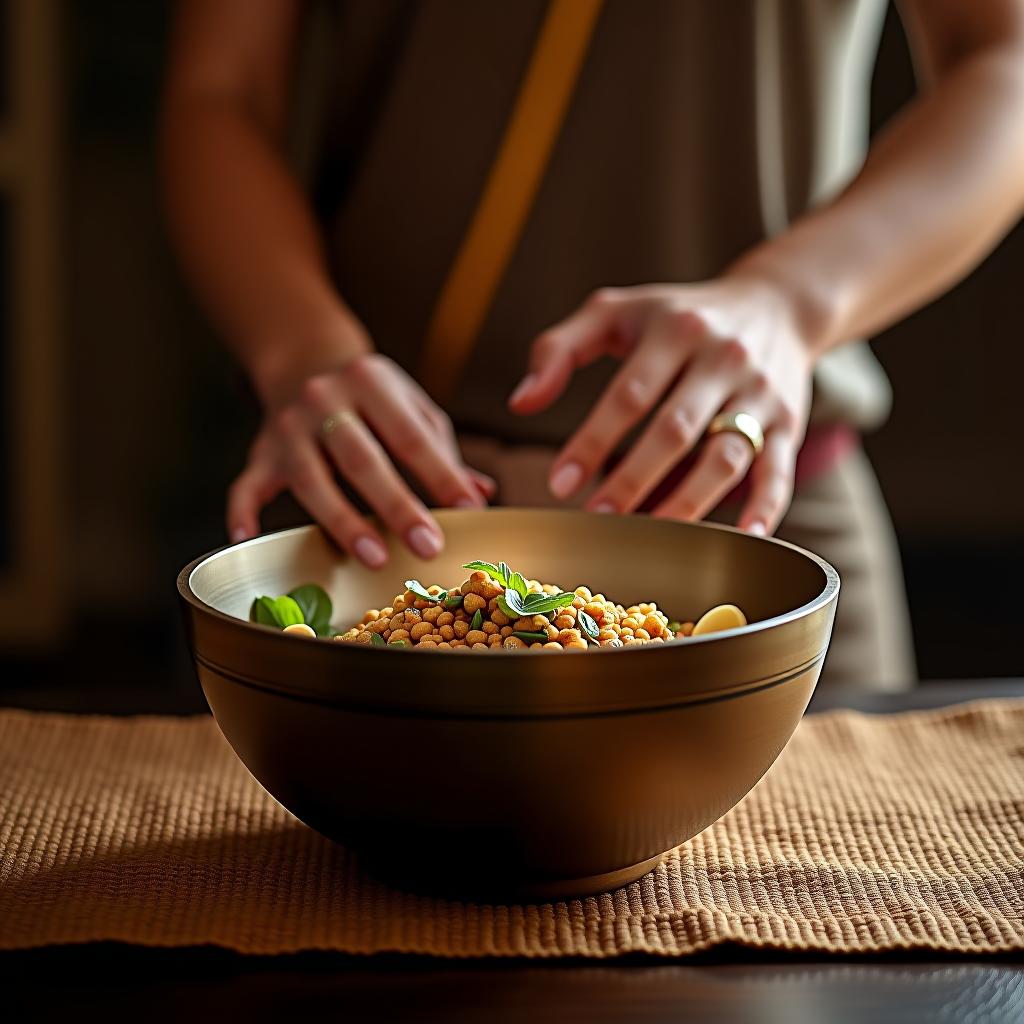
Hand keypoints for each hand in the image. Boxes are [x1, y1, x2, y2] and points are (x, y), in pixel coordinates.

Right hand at [229, 353, 494, 565]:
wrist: (305, 358)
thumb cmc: (374, 396)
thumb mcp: (412, 408)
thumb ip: (442, 453)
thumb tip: (480, 494)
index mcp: (372, 382)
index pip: (410, 435)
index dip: (441, 474)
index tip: (468, 510)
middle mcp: (325, 400)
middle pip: (361, 459)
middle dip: (397, 505)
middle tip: (427, 545)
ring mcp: (288, 428)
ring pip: (311, 478)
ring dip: (342, 520)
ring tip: (374, 556)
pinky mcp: (261, 452)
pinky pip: (247, 484)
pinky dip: (243, 513)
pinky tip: (247, 539)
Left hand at [509, 276, 814, 533]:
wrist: (775, 305)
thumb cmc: (676, 316)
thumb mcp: (614, 312)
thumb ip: (559, 349)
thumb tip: (520, 403)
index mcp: (674, 330)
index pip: (629, 395)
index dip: (593, 442)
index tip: (561, 484)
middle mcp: (722, 359)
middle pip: (675, 430)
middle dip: (632, 479)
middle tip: (597, 518)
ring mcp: (760, 394)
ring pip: (725, 457)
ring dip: (687, 502)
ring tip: (649, 535)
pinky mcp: (790, 423)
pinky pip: (779, 471)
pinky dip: (765, 507)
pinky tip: (743, 538)